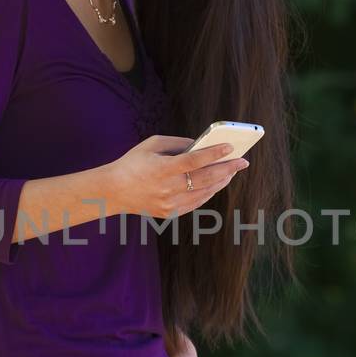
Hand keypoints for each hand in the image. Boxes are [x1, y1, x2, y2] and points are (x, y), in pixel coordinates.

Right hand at [106, 136, 248, 219]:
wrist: (113, 191)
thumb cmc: (133, 163)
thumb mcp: (152, 145)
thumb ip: (178, 143)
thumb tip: (202, 144)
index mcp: (162, 168)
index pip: (194, 161)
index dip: (214, 154)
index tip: (231, 147)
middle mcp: (167, 188)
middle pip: (205, 178)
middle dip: (227, 168)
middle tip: (242, 161)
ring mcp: (169, 203)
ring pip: (204, 193)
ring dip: (221, 181)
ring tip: (232, 171)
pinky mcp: (170, 213)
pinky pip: (196, 203)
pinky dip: (209, 192)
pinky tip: (217, 183)